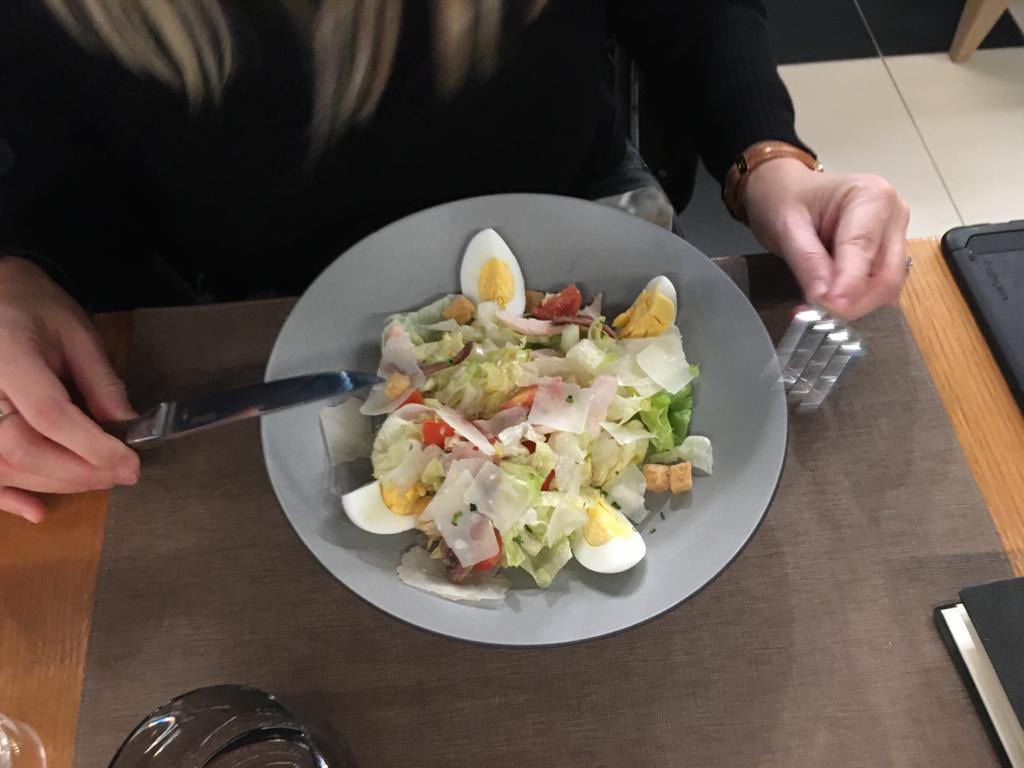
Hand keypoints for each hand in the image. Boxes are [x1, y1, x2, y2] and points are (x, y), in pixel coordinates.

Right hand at [0, 257, 138, 522]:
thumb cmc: (34, 309)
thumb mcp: (77, 332)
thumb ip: (101, 381)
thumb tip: (127, 426)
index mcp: (7, 357)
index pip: (49, 414)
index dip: (92, 446)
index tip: (131, 462)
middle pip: (23, 449)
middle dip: (80, 471)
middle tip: (123, 474)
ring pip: (4, 466)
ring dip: (56, 484)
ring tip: (100, 480)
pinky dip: (7, 498)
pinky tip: (39, 510)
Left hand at [743, 157, 910, 318]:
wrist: (786, 190)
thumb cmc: (786, 198)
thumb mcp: (786, 226)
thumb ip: (807, 261)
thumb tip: (823, 298)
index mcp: (872, 196)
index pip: (864, 248)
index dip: (848, 285)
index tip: (829, 309)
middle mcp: (893, 215)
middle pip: (887, 275)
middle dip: (854, 302)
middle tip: (817, 316)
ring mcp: (893, 236)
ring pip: (886, 287)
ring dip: (854, 305)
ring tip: (816, 309)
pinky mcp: (886, 255)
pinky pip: (878, 288)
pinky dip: (855, 301)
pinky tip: (828, 302)